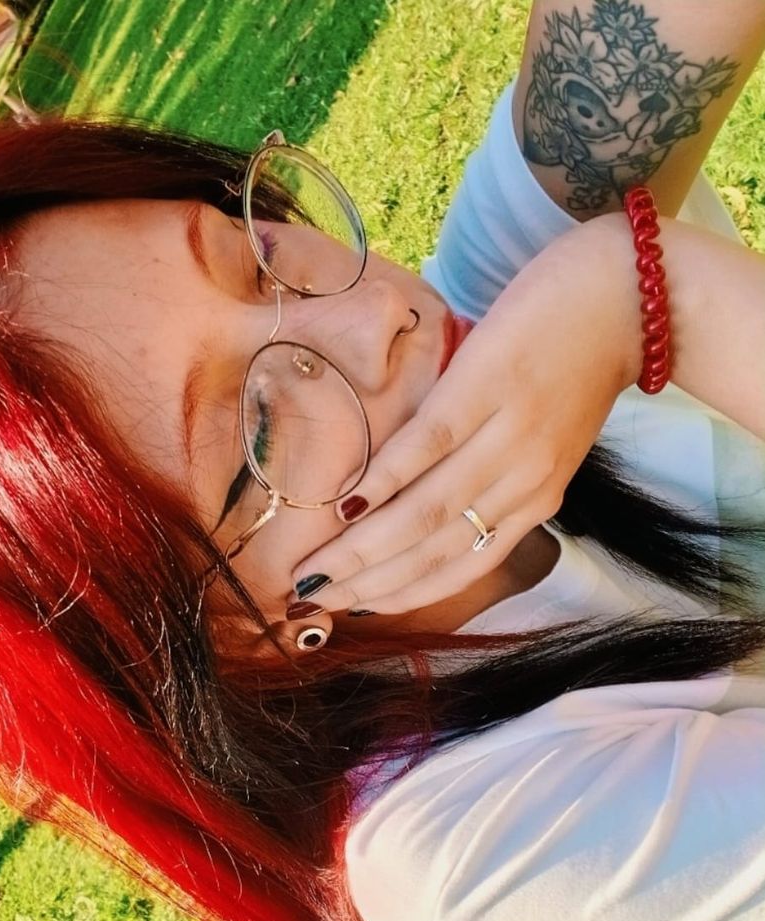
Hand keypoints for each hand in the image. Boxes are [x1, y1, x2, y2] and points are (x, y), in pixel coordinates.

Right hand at [288, 219, 638, 616]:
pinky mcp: (489, 384)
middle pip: (433, 551)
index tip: (348, 609)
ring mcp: (507, 437)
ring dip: (365, 548)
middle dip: (368, 583)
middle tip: (313, 595)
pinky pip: (429, 444)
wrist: (622, 295)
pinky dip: (385, 478)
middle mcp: (524, 483)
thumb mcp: (541, 445)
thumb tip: (418, 514)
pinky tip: (347, 504)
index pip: (458, 569)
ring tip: (315, 567)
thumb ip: (492, 484)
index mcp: (535, 502)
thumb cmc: (572, 368)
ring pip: (427, 512)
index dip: (399, 596)